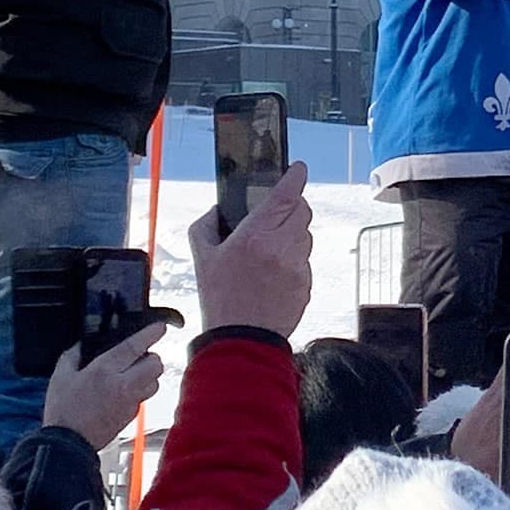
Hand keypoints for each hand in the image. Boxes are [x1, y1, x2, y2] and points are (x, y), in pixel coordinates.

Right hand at [41, 319, 167, 450]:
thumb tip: (81, 345)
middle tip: (141, 356)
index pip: (135, 347)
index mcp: (104, 370)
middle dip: (152, 357)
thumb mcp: (60, 376)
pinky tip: (124, 392)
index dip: (151, 334)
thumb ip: (73, 356)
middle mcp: (122, 384)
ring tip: (134, 374)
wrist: (68, 444)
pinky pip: (144, 398)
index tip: (160, 327)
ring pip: (155, 382)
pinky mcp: (131, 416)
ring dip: (149, 375)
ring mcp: (130, 402)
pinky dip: (140, 392)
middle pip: (155, 365)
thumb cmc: (62, 410)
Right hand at [188, 162, 312, 338]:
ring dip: (292, 236)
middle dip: (292, 208)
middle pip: (302, 211)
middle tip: (275, 217)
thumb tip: (218, 210)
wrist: (241, 340)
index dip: (295, 177)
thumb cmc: (220, 300)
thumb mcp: (202, 257)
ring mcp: (298, 267)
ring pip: (305, 236)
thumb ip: (206, 225)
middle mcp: (282, 247)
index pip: (286, 194)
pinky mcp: (306, 284)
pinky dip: (293, 261)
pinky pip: (305, 261)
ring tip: (268, 254)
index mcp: (256, 236)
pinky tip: (274, 276)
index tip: (297, 169)